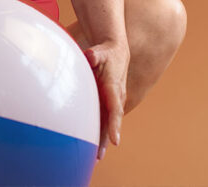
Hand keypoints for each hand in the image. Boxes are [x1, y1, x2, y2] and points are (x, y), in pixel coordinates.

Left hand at [84, 42, 129, 159]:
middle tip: (99, 155)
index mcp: (114, 87)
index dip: (114, 124)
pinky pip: (104, 119)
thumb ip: (95, 55)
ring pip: (108, 123)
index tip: (115, 140)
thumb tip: (90, 56)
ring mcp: (113, 102)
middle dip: (106, 139)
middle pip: (111, 122)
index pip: (115, 109)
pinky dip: (100, 132)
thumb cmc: (106, 54)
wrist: (116, 54)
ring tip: (96, 157)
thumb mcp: (101, 52)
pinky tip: (93, 144)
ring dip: (103, 140)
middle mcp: (116, 98)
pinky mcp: (108, 103)